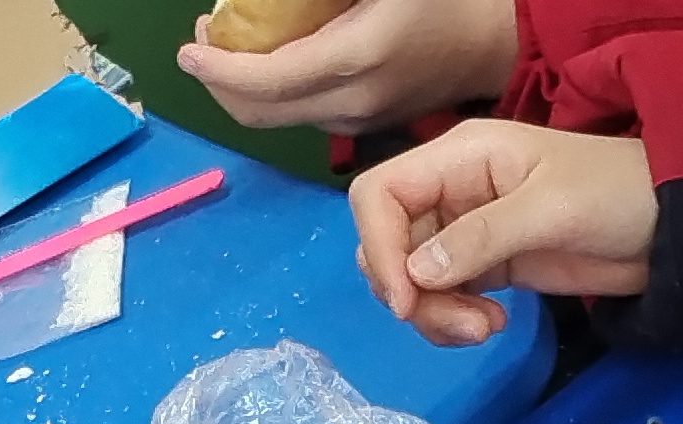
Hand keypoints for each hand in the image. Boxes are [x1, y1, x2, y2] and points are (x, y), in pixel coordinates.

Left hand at [177, 0, 519, 134]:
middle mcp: (350, 103)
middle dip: (218, 80)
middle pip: (257, 112)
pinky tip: (272, 56)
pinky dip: (270, 91)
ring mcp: (356, 121)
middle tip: (206, 38)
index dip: (216, 67)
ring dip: (241, 85)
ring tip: (232, 40)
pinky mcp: (363, 125)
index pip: (263, 81)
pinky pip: (299, 115)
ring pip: (275, 117)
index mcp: (354, 61)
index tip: (190, 46)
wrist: (492, 41)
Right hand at [348, 120, 652, 346]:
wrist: (671, 227)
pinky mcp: (487, 266)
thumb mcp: (552, 208)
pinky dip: (453, 319)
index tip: (407, 298)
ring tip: (486, 329)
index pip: (379, 194)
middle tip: (464, 324)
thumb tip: (417, 273)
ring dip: (434, 314)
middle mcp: (452, 190)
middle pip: (388, 243)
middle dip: (410, 292)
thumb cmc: (616, 195)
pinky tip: (494, 324)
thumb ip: (483, 236)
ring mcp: (467, 231)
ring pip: (411, 278)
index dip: (377, 245)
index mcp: (459, 157)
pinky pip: (442, 297)